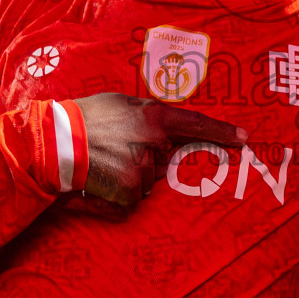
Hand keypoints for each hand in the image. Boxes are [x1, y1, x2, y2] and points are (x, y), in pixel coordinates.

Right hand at [74, 92, 246, 207]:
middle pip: (169, 156)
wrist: (54, 143)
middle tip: (120, 146)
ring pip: (152, 176)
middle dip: (152, 155)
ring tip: (107, 158)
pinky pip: (137, 193)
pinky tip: (105, 175)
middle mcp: (152, 143)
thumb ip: (151, 116)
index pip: (196, 125)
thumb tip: (170, 132)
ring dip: (136, 171)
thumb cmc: (87, 117)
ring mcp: (141, 170)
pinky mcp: (129, 192)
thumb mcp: (124, 104)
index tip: (244, 139)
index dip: (222, 132)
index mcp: (153, 116)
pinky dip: (124, 187)